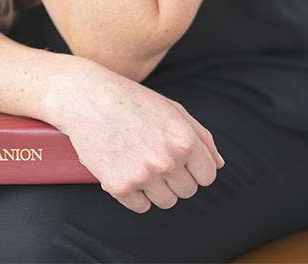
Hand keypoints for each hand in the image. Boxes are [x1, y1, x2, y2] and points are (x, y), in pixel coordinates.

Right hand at [47, 58, 225, 213]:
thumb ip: (202, 137)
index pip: (208, 176)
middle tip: (157, 155)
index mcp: (184, 140)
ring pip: (166, 202)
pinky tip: (127, 168)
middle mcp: (166, 161)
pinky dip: (137, 194)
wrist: (88, 99)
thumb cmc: (134, 102)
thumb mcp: (174, 110)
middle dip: (177, 177)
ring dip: (158, 187)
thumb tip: (219, 165)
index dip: (196, 168)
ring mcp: (142, 176)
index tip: (182, 158)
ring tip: (142, 161)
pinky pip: (141, 207)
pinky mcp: (119, 187)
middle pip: (187, 191)